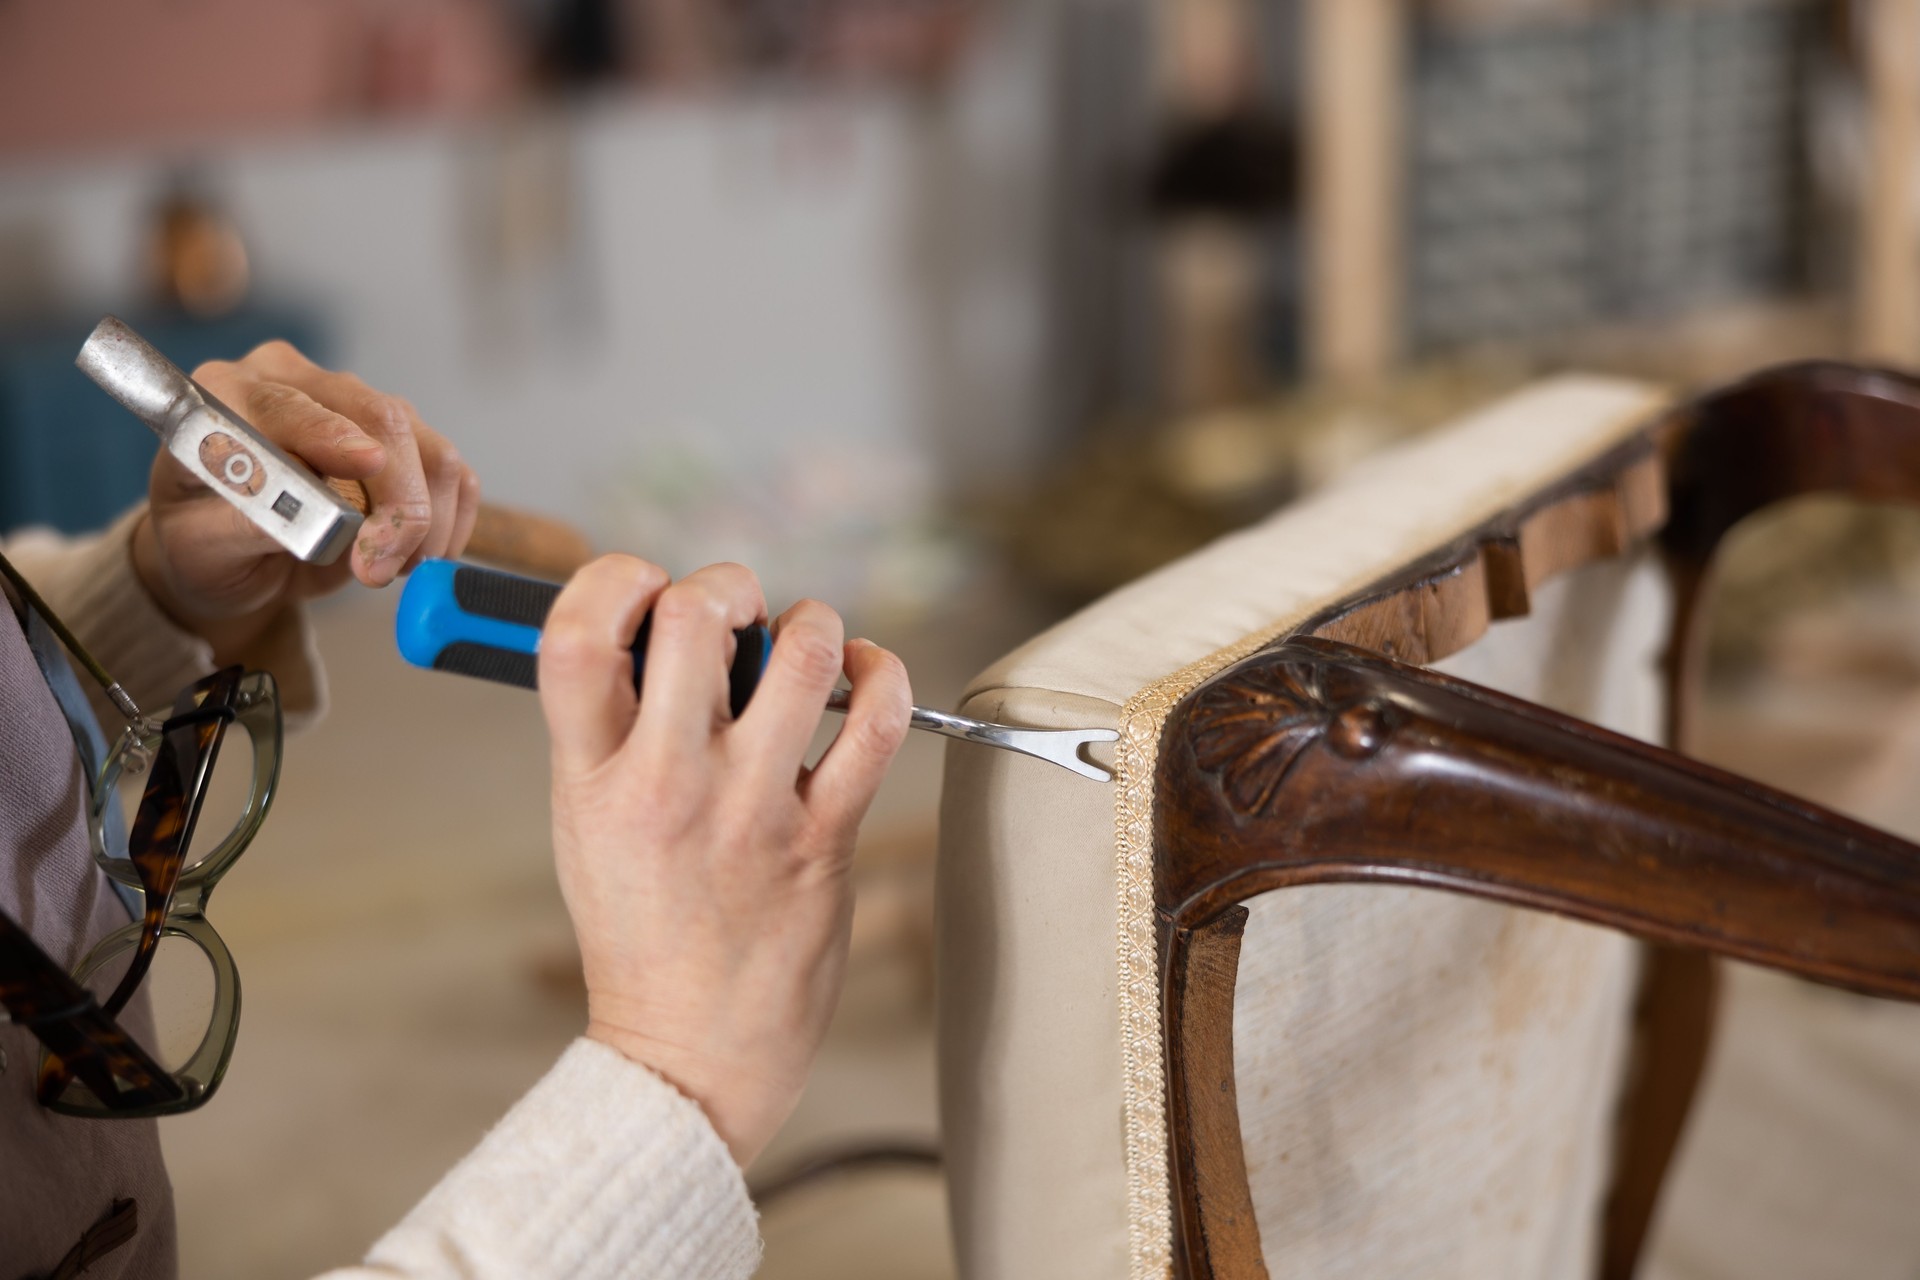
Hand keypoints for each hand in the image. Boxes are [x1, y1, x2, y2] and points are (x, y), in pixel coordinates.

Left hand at [132, 340, 479, 654]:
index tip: (367, 465)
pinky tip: (413, 555)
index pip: (287, 404)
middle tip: (380, 567)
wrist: (230, 553)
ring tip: (388, 568)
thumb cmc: (204, 540)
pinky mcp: (405, 437)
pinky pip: (454, 474)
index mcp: (228, 392)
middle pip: (381, 419)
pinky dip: (448, 523)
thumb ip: (246, 524)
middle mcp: (298, 382)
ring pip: (429, 449)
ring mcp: (359, 405)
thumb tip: (314, 523)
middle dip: (397, 500)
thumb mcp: (200, 544)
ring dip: (425, 520)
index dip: (329, 433)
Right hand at [538, 555, 910, 1166]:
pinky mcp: (824, 837)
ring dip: (808, 623)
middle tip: (734, 617)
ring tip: (799, 648)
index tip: (642, 590)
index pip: (574, 634)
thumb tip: (650, 625)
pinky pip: (876, 721)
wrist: (689, 1054)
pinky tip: (862, 676)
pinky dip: (881, 673)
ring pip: (802, 650)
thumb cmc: (639, 931)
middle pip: (692, 615)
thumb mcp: (583, 824)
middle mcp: (666, 782)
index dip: (611, 578)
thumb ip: (608, 726)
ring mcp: (751, 808)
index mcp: (589, 777)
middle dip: (722, 586)